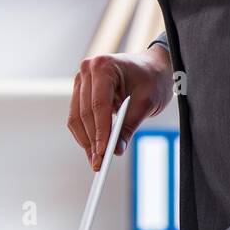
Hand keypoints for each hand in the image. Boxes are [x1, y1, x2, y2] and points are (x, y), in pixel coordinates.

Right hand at [67, 45, 173, 171]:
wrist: (152, 66)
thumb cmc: (152, 79)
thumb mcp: (146, 102)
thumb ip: (129, 126)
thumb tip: (115, 150)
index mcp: (104, 66)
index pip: (99, 104)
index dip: (100, 130)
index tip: (103, 152)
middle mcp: (87, 70)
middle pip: (84, 112)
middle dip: (92, 140)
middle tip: (99, 163)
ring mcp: (81, 80)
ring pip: (76, 117)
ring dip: (86, 140)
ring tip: (96, 161)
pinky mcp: (81, 91)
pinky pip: (78, 116)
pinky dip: (86, 134)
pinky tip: (93, 149)